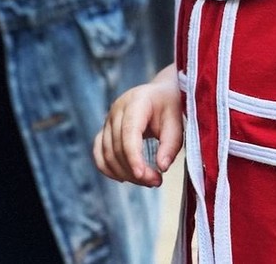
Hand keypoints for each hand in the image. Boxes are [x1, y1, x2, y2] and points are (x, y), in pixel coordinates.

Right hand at [92, 65, 182, 186]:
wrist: (159, 94)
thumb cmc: (169, 108)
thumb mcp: (177, 123)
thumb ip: (170, 145)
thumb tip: (161, 167)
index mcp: (136, 101)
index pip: (129, 131)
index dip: (133, 156)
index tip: (145, 177)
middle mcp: (117, 109)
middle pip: (117, 146)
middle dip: (135, 171)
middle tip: (157, 181)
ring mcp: (108, 119)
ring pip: (107, 153)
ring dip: (125, 173)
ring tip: (147, 180)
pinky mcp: (105, 130)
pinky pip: (98, 153)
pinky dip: (108, 169)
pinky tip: (125, 178)